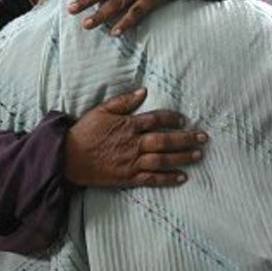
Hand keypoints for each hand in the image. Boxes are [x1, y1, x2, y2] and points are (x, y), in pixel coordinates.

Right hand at [63, 88, 208, 187]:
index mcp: (128, 125)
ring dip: (182, 157)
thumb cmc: (85, 132)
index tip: (183, 118)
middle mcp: (133, 144)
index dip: (172, 118)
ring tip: (198, 155)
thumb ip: (124, 101)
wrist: (68, 158)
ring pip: (162, 160)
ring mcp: (132, 162)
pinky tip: (182, 177)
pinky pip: (152, 179)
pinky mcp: (128, 178)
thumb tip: (143, 91)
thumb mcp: (102, 111)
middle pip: (165, 140)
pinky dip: (168, 178)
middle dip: (186, 138)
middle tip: (203, 138)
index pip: (156, 119)